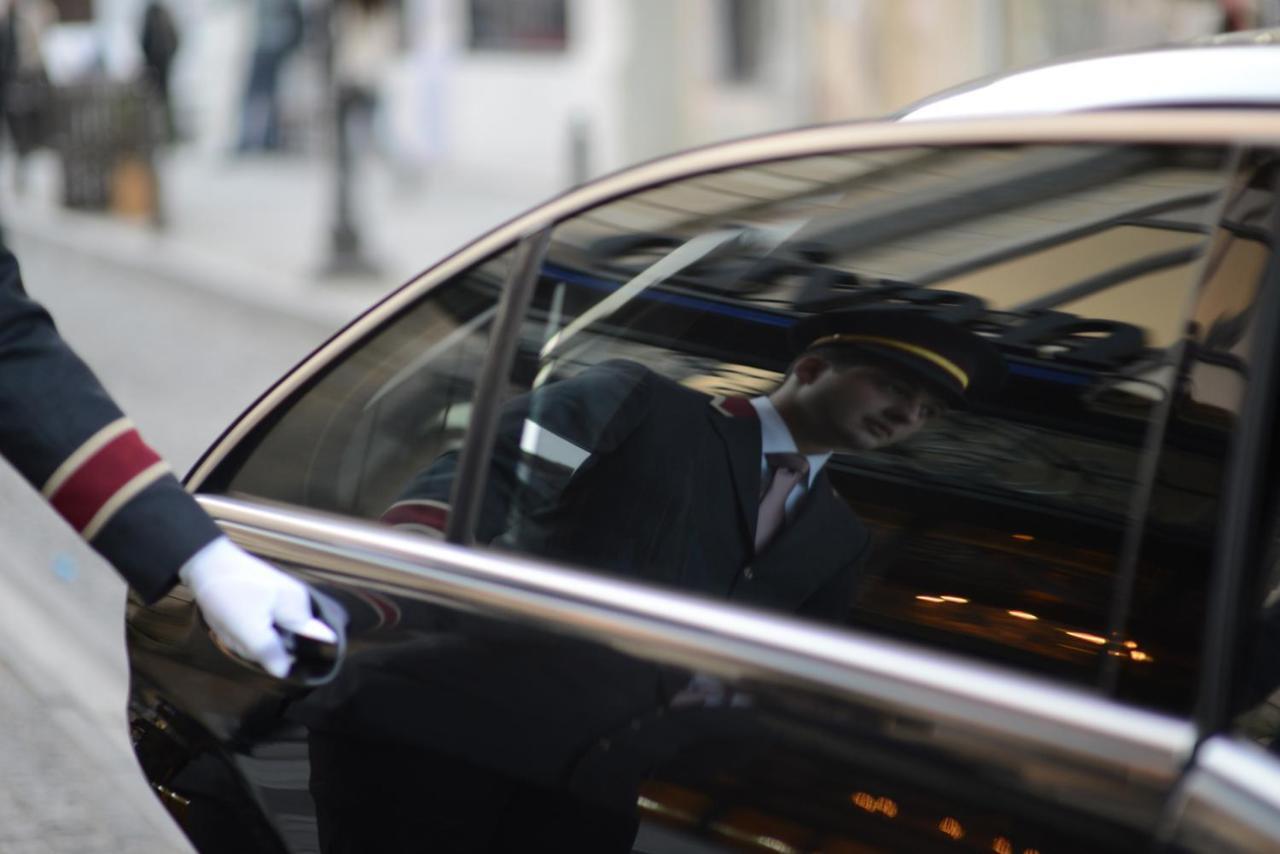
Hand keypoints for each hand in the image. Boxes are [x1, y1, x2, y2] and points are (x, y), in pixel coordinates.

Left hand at [178, 537, 336, 677]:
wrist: (206, 561)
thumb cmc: (231, 593)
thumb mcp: (247, 627)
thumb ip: (270, 650)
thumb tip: (286, 672)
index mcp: (299, 608)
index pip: (320, 640)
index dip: (304, 655)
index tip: (279, 659)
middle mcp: (297, 602)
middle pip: (288, 641)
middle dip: (262, 647)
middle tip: (241, 636)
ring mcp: (283, 599)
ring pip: (272, 634)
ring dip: (250, 638)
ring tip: (233, 627)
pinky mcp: (267, 598)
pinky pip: (263, 624)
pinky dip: (246, 627)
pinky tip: (232, 621)